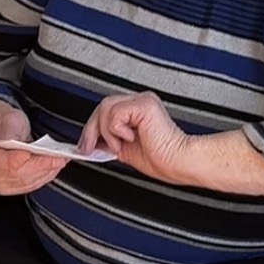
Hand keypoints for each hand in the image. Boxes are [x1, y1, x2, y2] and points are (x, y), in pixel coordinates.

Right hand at [0, 101, 66, 195]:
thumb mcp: (5, 118)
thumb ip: (9, 130)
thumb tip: (14, 142)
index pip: (2, 162)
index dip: (21, 160)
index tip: (39, 155)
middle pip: (17, 174)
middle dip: (41, 166)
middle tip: (58, 158)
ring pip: (26, 182)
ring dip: (45, 172)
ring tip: (59, 161)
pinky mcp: (9, 187)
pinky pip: (28, 186)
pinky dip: (43, 177)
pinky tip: (52, 169)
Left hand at [79, 92, 195, 183]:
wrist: (178, 162)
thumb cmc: (161, 159)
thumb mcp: (125, 150)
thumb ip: (110, 142)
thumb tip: (91, 143)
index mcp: (136, 110)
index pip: (105, 110)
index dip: (92, 127)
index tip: (86, 145)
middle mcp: (139, 101)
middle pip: (102, 106)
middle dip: (91, 130)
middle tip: (88, 148)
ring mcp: (142, 100)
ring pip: (106, 108)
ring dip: (106, 132)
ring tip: (118, 146)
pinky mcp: (144, 104)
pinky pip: (116, 113)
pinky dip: (116, 130)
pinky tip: (130, 138)